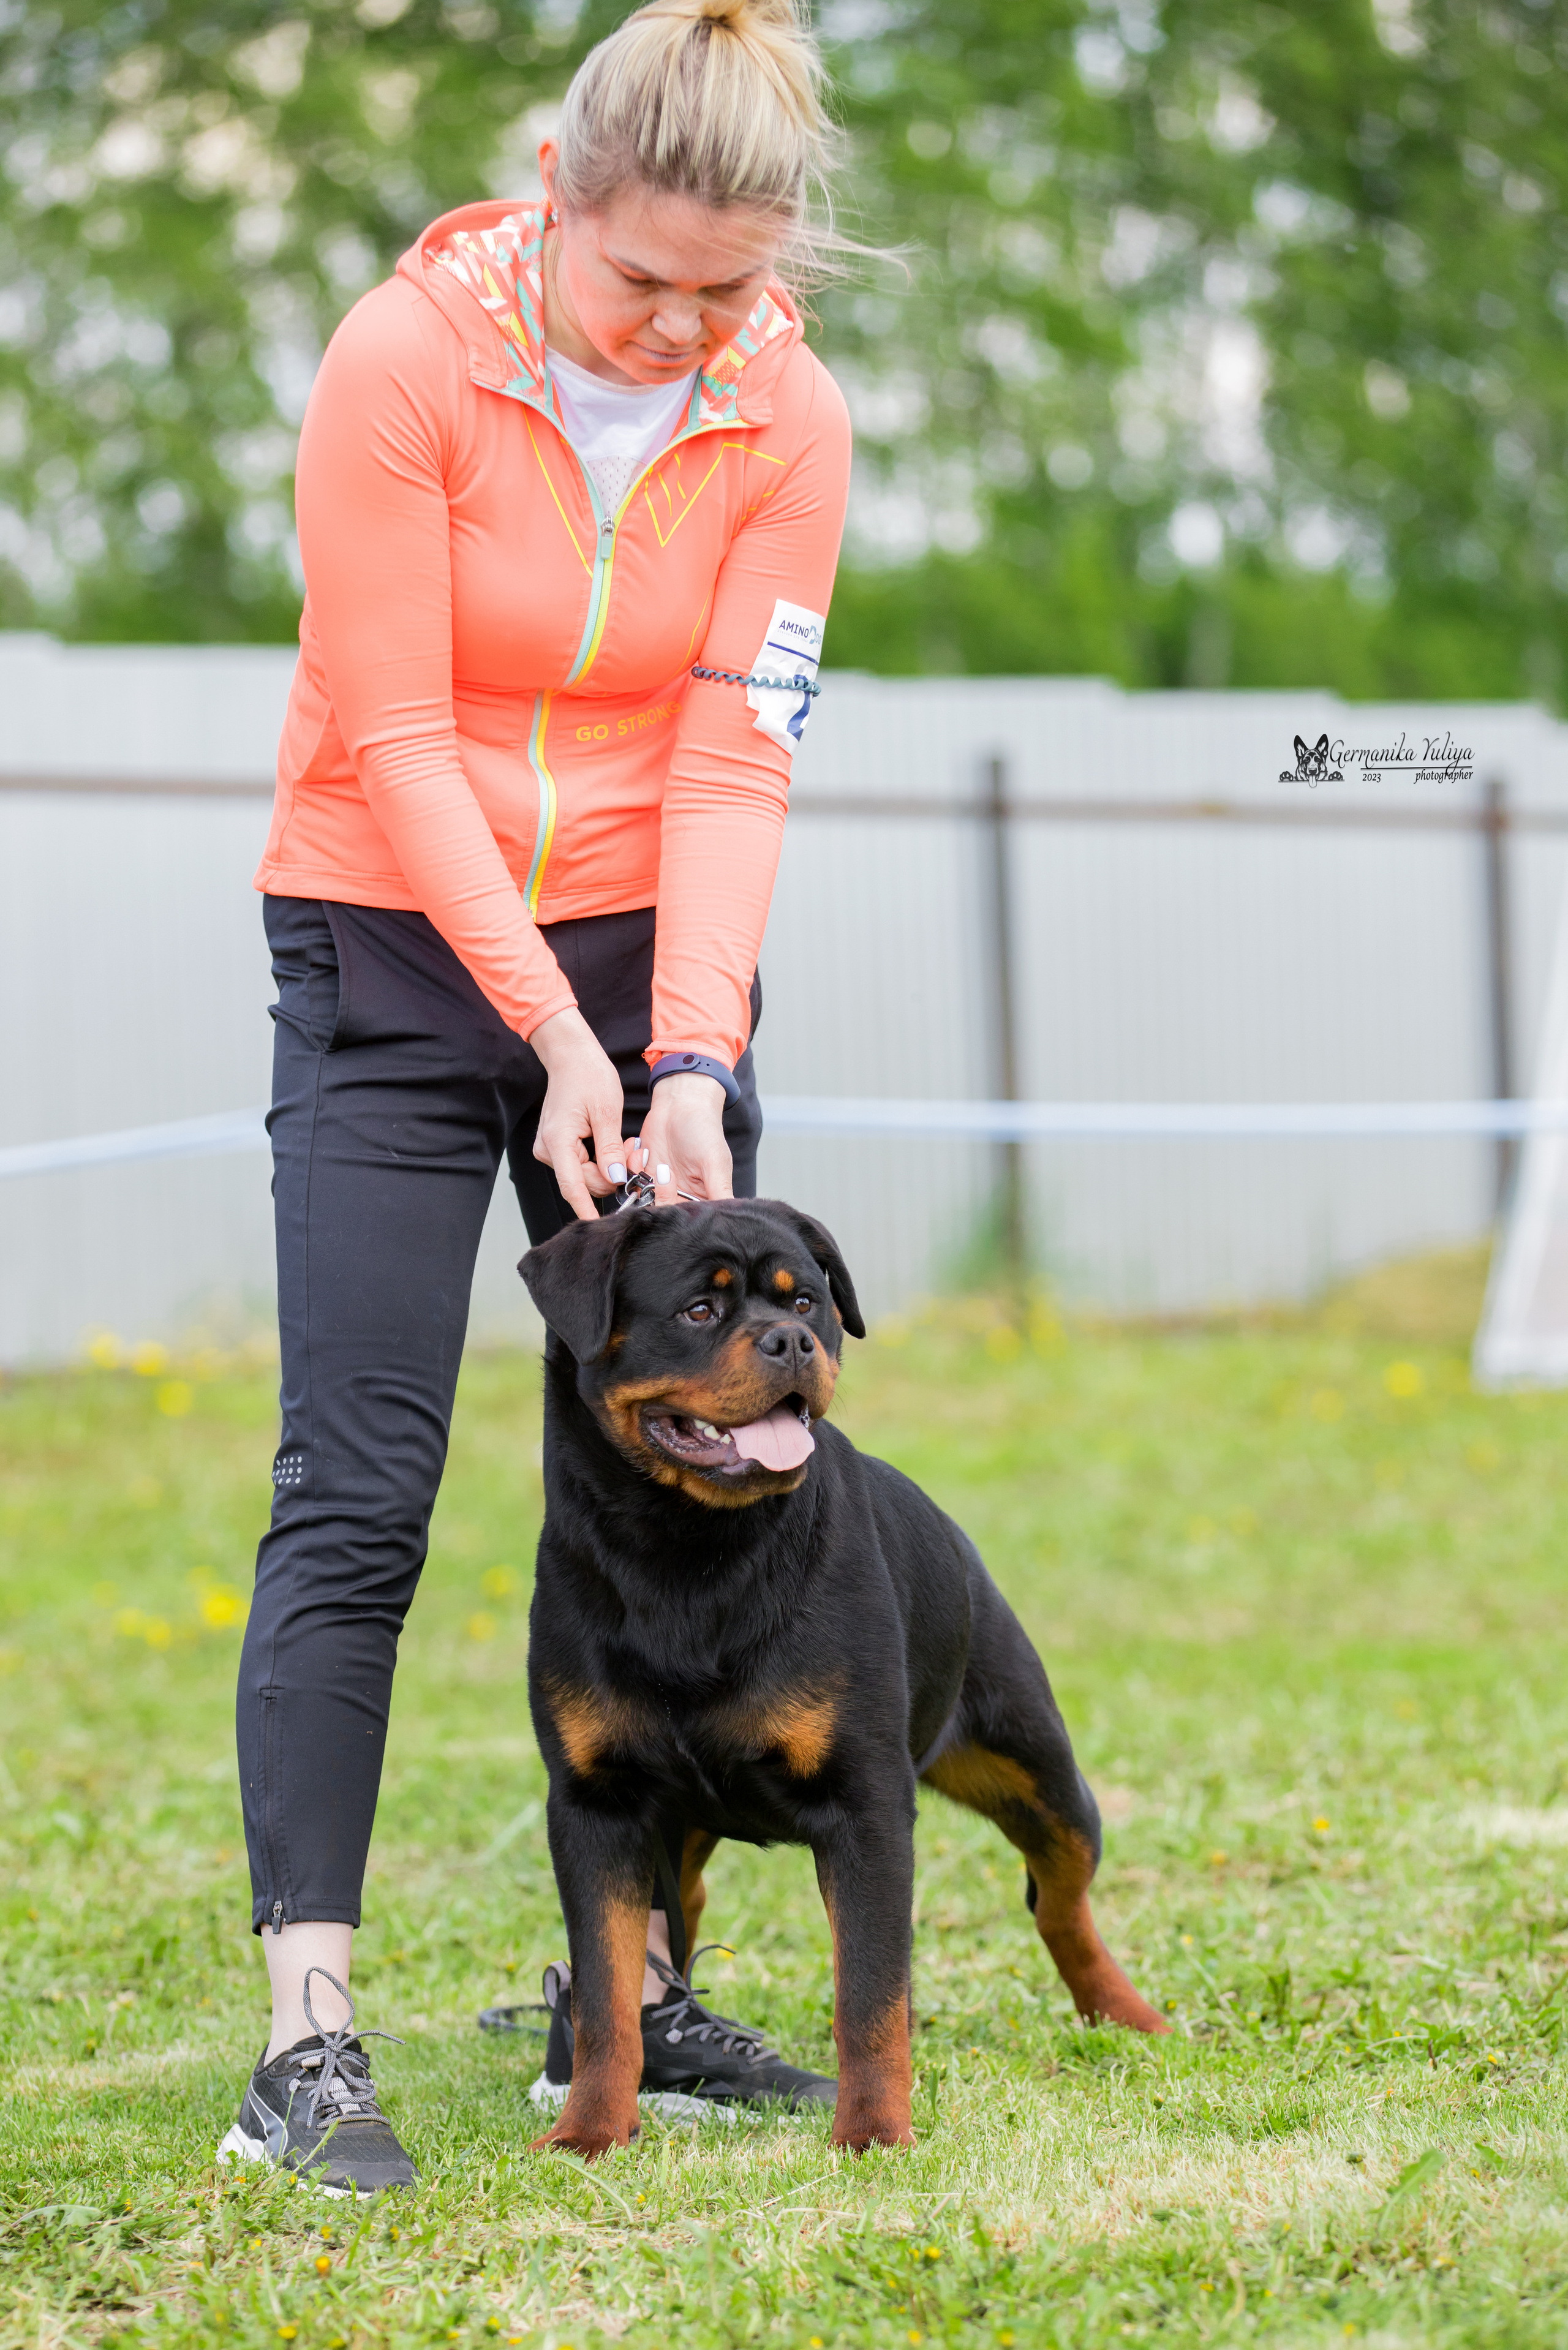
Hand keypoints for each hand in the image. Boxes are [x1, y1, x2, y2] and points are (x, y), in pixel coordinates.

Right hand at [529, 1008, 634, 1220]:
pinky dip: (597, 1160)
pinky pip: (579, 1163)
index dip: (587, 1209)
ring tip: (624, 1144)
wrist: (570, 1056)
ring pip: (582, 1174)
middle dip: (609, 1175)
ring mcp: (550, 1148)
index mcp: (558, 1141)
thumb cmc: (588, 1075)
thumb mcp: (606, 1112)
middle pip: (582, 1181)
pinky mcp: (556, 1145)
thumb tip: (615, 1178)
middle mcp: (548, 1148)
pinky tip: (609, 1144)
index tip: (600, 1228)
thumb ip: (610, 1150)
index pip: (572, 1186)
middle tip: (632, 1153)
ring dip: (605, 1167)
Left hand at [639, 1071, 731, 1206]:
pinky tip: (639, 1148)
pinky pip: (627, 1180)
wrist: (682, 1102)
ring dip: (638, 1177)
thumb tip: (728, 1221)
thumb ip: (719, 1192)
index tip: (673, 1187)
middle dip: (657, 1193)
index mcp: (701, 1199)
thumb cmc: (704, 1129)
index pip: (687, 1219)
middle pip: (660, 1212)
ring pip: (640, 1198)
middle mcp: (679, 1195)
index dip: (676, 1210)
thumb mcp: (715, 1163)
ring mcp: (658, 1185)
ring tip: (647, 1154)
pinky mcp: (641, 1172)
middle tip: (663, 1169)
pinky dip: (629, 1165)